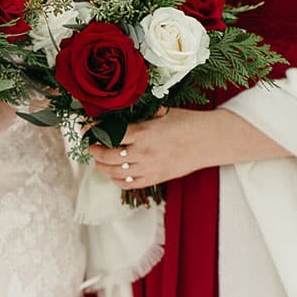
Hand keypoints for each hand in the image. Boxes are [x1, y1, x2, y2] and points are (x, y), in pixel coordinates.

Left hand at [88, 107, 288, 188]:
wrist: (210, 140)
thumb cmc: (188, 122)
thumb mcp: (162, 112)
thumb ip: (141, 116)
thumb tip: (121, 114)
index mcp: (144, 132)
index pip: (109, 134)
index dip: (93, 132)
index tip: (85, 130)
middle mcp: (144, 152)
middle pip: (107, 156)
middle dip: (94, 151)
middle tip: (90, 145)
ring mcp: (150, 168)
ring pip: (115, 172)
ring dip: (102, 166)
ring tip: (98, 160)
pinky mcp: (157, 178)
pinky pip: (130, 184)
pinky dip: (117, 180)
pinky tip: (113, 173)